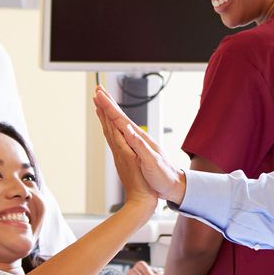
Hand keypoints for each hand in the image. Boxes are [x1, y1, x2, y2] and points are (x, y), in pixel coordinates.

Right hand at [93, 87, 185, 203]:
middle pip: (120, 117)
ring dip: (110, 111)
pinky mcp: (137, 149)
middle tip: (98, 89)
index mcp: (140, 139)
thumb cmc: (164, 176)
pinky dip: (115, 125)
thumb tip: (128, 129)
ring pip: (120, 123)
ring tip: (102, 102)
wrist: (174, 185)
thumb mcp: (152, 162)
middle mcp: (139, 138)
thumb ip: (140, 145)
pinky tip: (113, 124)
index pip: (121, 120)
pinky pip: (122, 133)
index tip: (99, 95)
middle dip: (108, 103)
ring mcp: (138, 143)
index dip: (109, 107)